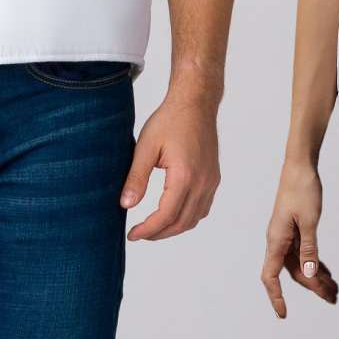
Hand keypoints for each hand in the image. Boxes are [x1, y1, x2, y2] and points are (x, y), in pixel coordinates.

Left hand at [119, 92, 219, 241]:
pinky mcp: (213, 178)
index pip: (166, 215)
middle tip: (139, 234)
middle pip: (182, 223)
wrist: (196, 103)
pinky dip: (187, 217)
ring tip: (153, 228)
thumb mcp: (145, 147)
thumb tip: (125, 205)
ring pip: (194, 218)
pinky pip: (202, 207)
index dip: (148, 229)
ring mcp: (211, 181)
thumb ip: (136, 178)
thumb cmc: (170, 120)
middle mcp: (202, 182)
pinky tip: (172, 214)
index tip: (132, 235)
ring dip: (174, 228)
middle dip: (159, 233)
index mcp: (185, 176)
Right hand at [261, 163, 338, 317]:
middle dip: (313, 288)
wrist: (300, 168)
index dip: (275, 296)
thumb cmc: (302, 190)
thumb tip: (309, 275)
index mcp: (276, 240)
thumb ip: (309, 249)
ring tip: (335, 291)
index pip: (270, 276)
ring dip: (318, 278)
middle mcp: (279, 242)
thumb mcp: (308, 221)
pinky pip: (306, 255)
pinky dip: (317, 265)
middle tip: (333, 298)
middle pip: (294, 273)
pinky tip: (329, 274)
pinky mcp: (296, 231)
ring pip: (301, 266)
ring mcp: (287, 237)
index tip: (283, 314)